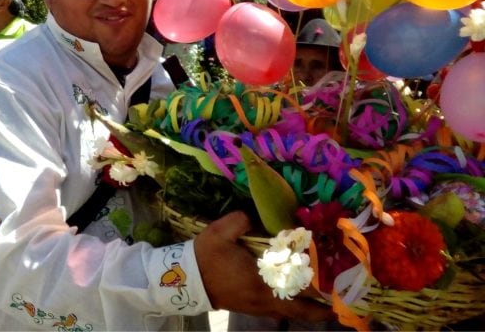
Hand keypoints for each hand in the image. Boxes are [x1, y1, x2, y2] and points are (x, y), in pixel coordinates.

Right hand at [194, 211, 331, 320]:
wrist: (188, 279)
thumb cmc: (206, 257)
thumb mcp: (220, 232)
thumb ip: (241, 220)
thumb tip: (256, 214)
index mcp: (261, 282)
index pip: (298, 287)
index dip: (319, 286)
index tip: (336, 283)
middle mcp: (264, 299)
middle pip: (301, 310)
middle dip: (321, 309)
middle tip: (339, 303)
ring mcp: (258, 307)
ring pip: (291, 313)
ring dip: (309, 310)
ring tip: (325, 303)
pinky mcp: (252, 308)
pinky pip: (280, 312)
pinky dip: (293, 308)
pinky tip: (298, 299)